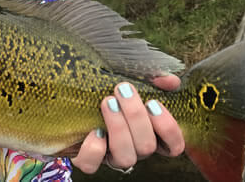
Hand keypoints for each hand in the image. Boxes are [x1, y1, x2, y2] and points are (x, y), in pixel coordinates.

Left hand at [70, 75, 184, 173]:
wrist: (71, 101)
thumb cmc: (109, 91)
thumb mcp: (131, 82)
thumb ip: (154, 80)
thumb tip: (171, 81)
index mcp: (148, 134)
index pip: (173, 146)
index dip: (168, 129)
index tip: (153, 103)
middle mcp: (133, 149)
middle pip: (147, 147)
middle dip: (136, 116)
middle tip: (123, 89)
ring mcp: (111, 157)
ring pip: (125, 157)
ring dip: (119, 128)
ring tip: (108, 102)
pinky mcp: (87, 160)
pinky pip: (93, 164)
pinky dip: (94, 148)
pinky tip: (94, 130)